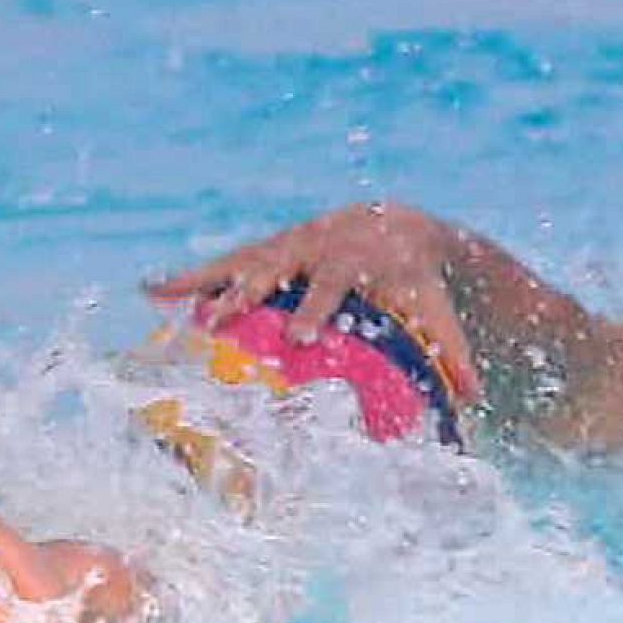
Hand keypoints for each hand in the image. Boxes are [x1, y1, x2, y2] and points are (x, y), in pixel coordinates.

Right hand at [148, 201, 481, 402]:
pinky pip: (222, 263)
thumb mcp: (435, 310)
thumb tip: (474, 398)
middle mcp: (315, 246)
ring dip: (206, 285)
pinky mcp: (266, 249)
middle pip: (275, 267)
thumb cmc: (414, 281)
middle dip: (246, 293)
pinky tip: (148, 291)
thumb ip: (451, 352)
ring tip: (167, 304)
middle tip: (219, 320)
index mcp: (355, 261)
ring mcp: (285, 244)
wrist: (398, 225)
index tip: (301, 336)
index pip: (332, 284)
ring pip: (241, 261)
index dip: (316, 307)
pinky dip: (188, 278)